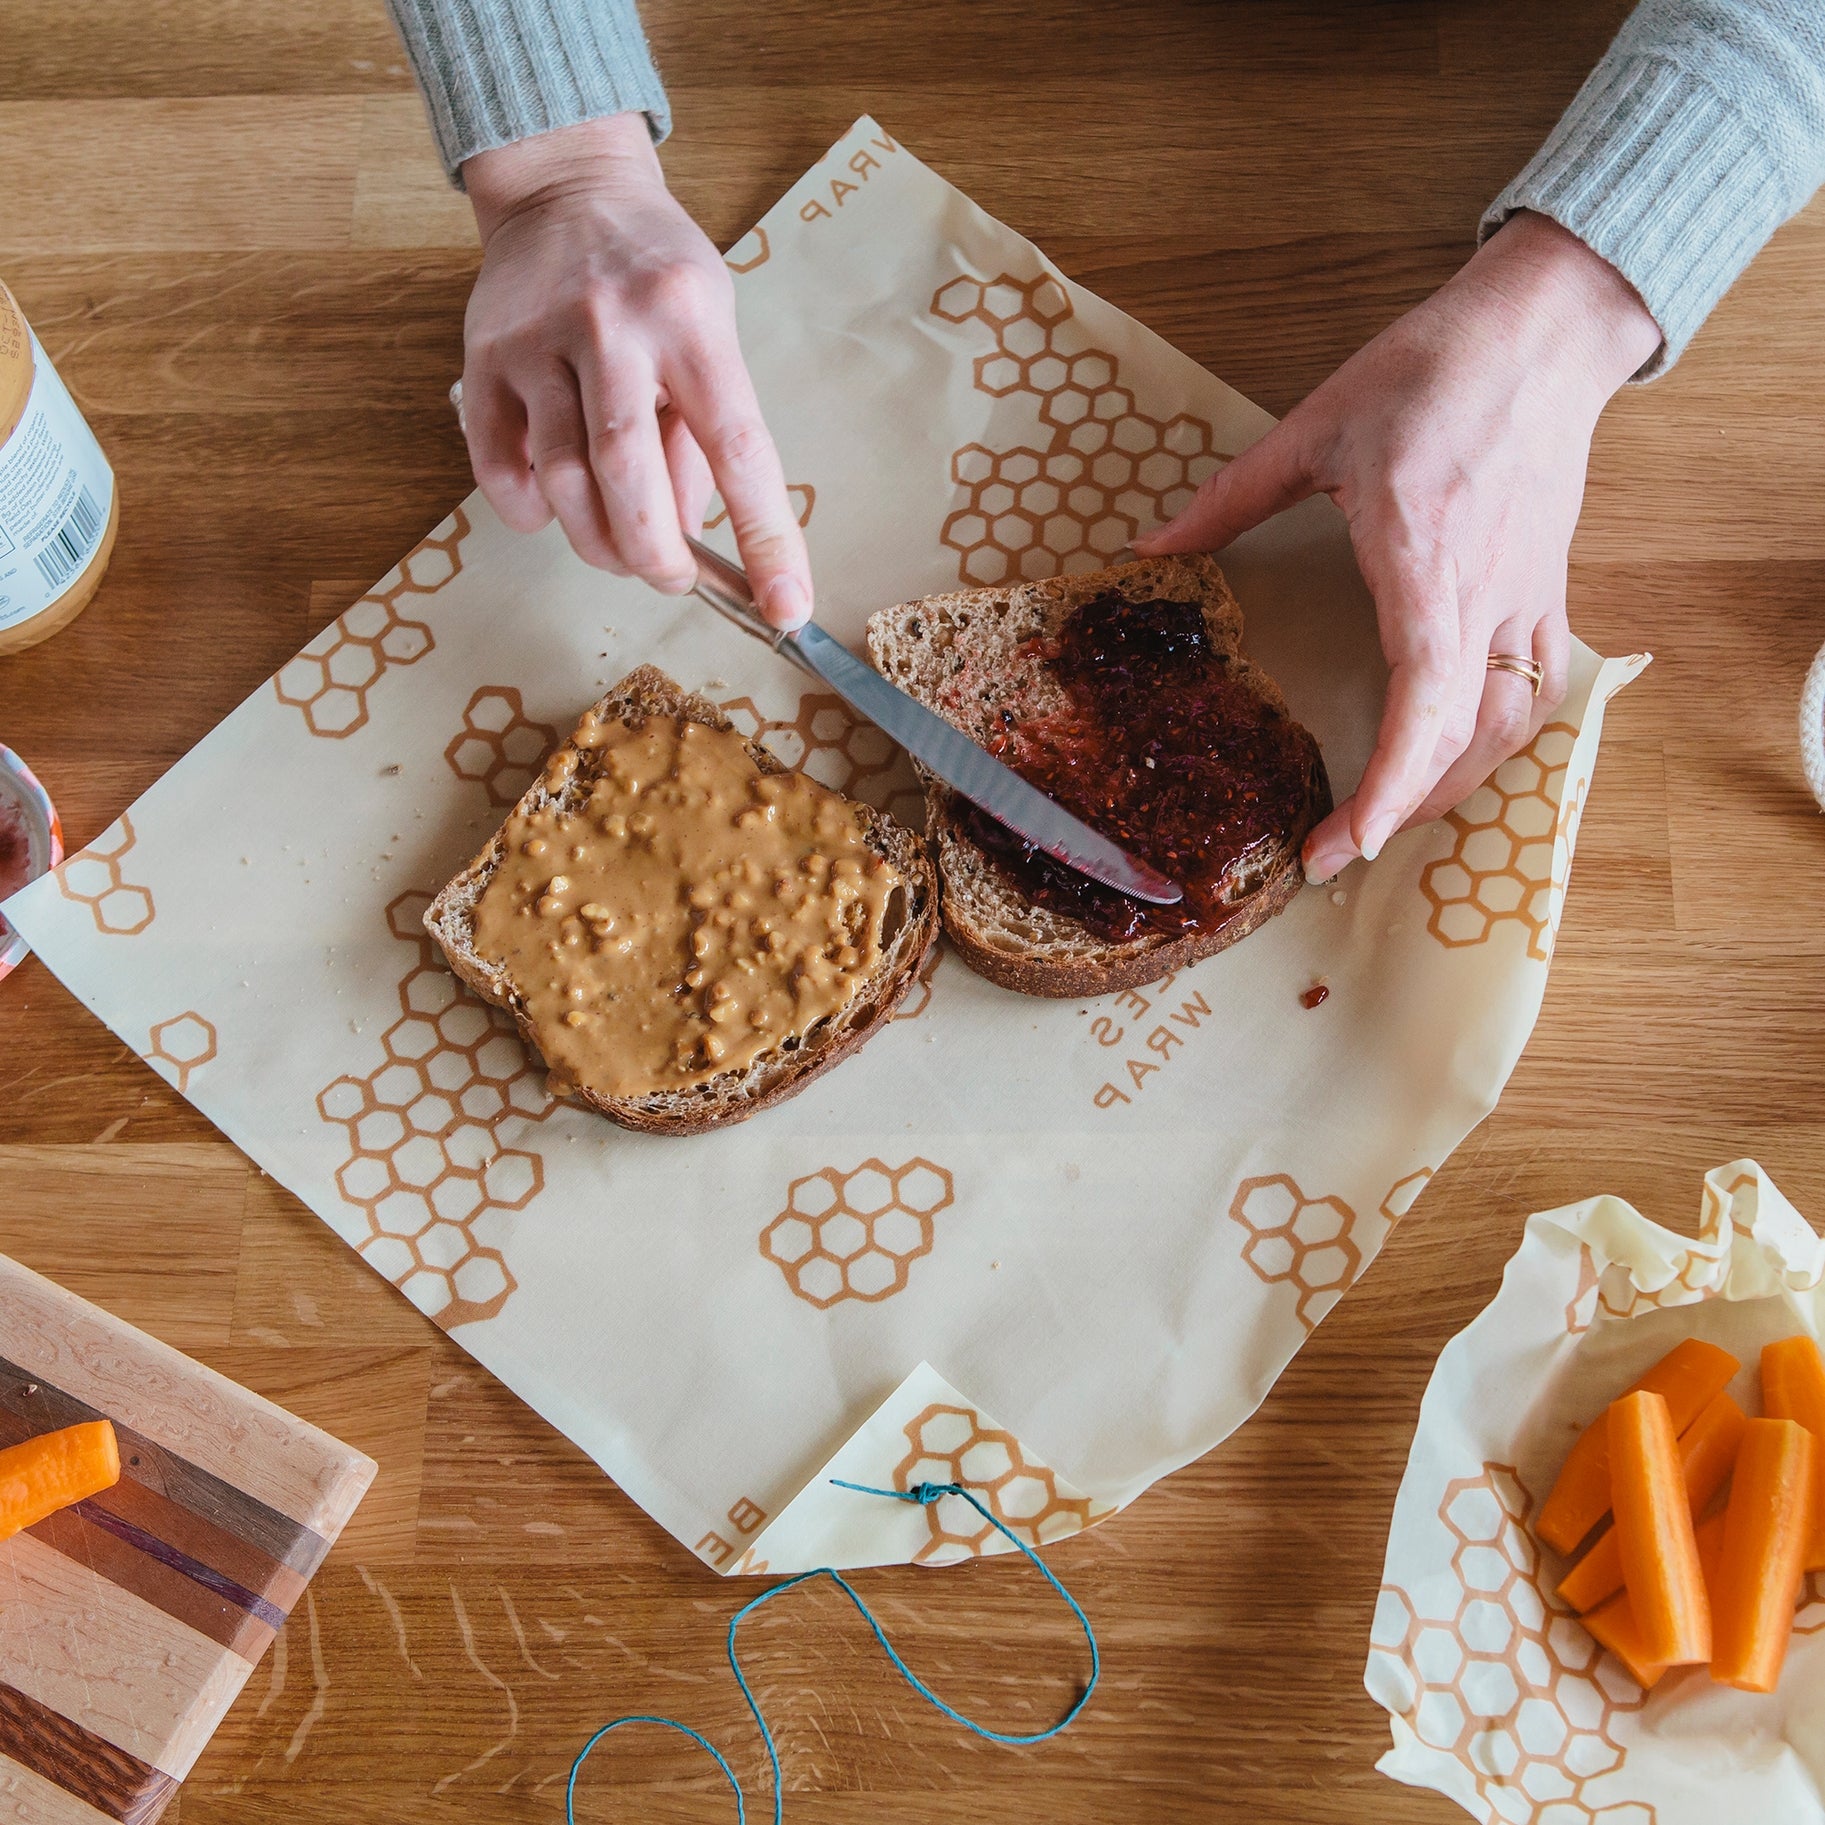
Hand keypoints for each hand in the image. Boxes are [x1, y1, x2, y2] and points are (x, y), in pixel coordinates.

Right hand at [461, 115, 811, 628]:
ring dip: (597, 541)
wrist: (566, 188)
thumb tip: (696, 535)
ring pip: (560, 480)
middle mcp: (612, 325)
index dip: (765, 539)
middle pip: (628, 476)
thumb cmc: (658, 275)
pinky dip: (529, 512)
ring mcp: (538, 340)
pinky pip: (498, 466)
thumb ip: (704, 429)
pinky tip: (554, 508)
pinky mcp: (483, 359)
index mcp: (691, 320)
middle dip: (655, 555)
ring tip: (620, 549)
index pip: (738, 449)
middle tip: (670, 578)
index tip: (785, 608)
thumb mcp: (713, 328)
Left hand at [1134, 211, 1660, 880]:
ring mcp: (1528, 594)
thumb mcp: (1311, 427)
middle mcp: (1485, 587)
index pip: (1424, 692)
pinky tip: (1454, 766)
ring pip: (1509, 726)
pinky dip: (1495, 746)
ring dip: (1449, 788)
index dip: (1390, 780)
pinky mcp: (1550, 591)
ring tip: (1384, 822)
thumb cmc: (1431, 371)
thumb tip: (1147, 551)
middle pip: (1465, 732)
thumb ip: (1227, 501)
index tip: (1344, 839)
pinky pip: (1535, 692)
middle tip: (1334, 853)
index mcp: (1423, 548)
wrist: (1543, 332)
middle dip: (1401, 810)